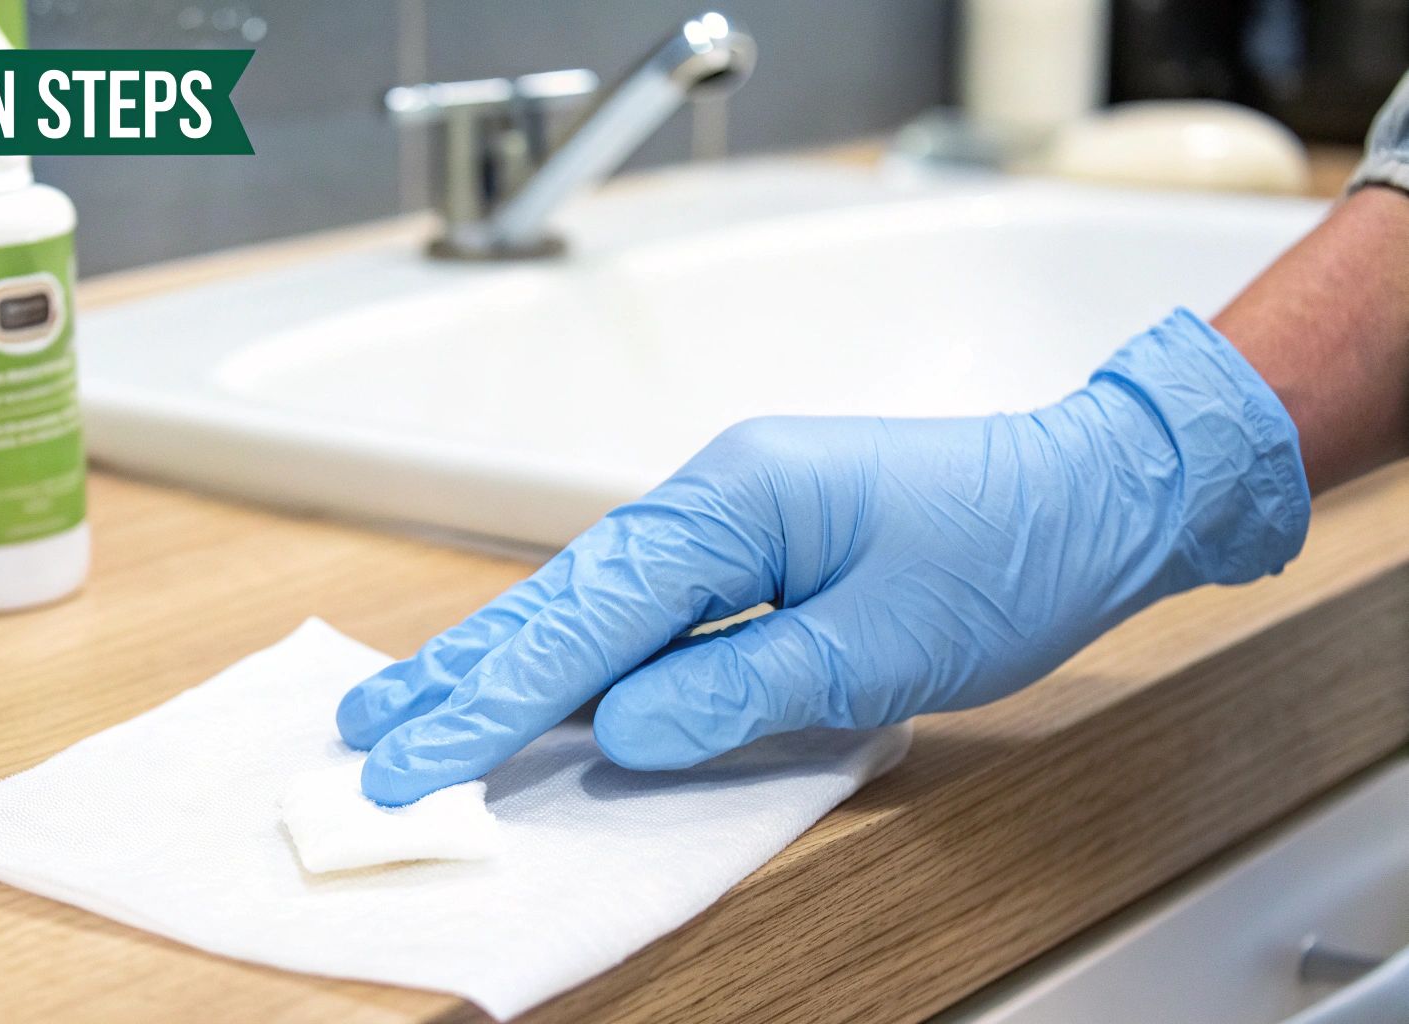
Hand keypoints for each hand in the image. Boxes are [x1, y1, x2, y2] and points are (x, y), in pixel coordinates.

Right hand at [338, 311, 1309, 805]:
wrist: (1101, 489)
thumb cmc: (1011, 553)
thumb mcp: (879, 644)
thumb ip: (735, 687)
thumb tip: (614, 730)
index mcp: (734, 503)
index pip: (586, 620)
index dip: (493, 703)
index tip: (415, 763)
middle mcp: (711, 496)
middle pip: (559, 597)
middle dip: (460, 670)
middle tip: (364, 726)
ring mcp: (726, 516)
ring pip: (587, 600)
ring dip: (499, 657)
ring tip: (409, 702)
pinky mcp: (750, 547)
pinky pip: (638, 606)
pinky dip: (572, 649)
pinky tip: (528, 677)